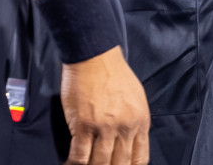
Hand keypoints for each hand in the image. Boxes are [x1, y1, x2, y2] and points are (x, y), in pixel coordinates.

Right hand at [62, 47, 149, 164]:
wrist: (95, 57)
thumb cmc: (115, 74)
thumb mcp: (136, 99)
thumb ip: (134, 122)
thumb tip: (128, 143)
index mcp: (141, 121)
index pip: (140, 158)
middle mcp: (125, 127)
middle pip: (119, 164)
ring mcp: (104, 128)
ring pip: (99, 164)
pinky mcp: (84, 126)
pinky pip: (79, 156)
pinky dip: (74, 164)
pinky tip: (71, 164)